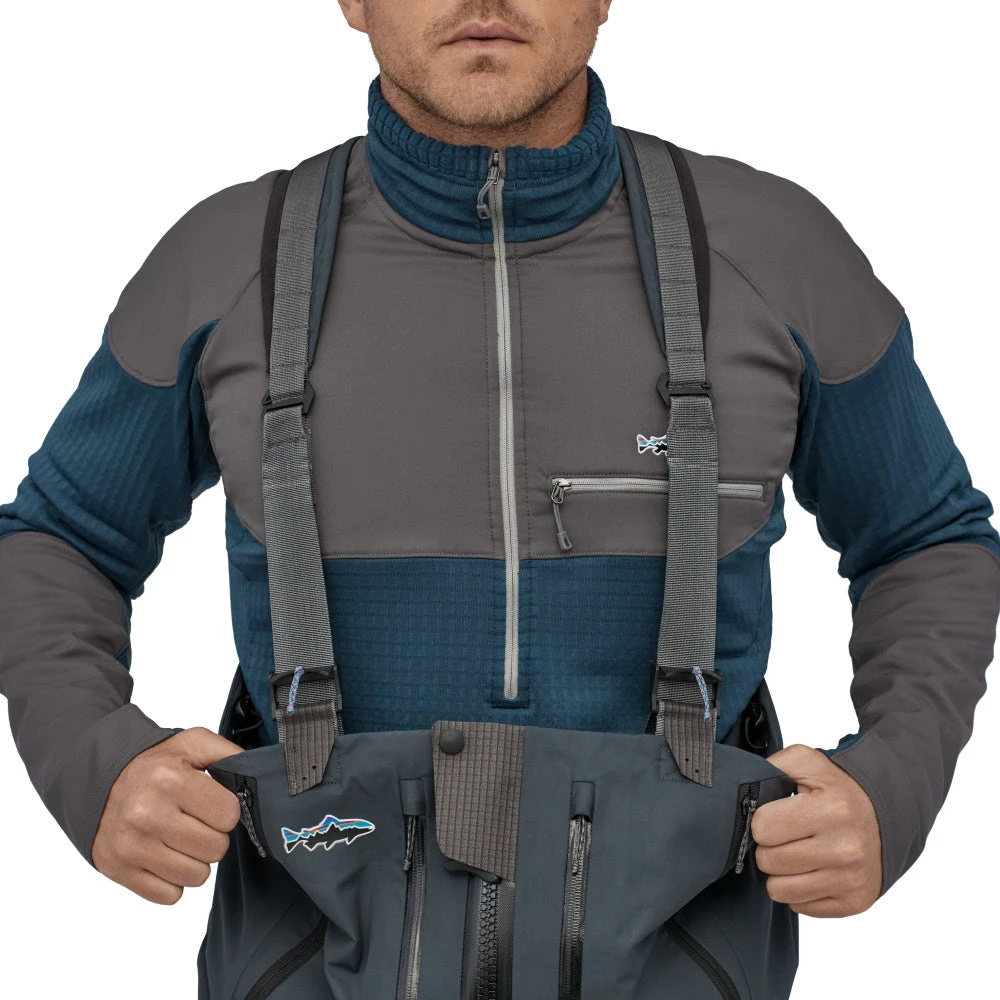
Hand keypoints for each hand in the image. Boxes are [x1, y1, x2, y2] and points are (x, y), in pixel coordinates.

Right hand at [92, 727, 243, 904]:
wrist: (98, 780)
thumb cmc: (154, 765)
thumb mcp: (191, 743)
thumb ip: (228, 753)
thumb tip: (261, 771)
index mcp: (170, 780)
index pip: (229, 816)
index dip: (225, 811)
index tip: (212, 804)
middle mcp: (147, 814)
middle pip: (215, 849)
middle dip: (213, 836)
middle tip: (196, 822)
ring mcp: (131, 846)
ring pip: (196, 877)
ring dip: (196, 860)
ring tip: (181, 838)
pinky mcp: (119, 870)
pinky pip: (170, 895)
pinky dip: (173, 880)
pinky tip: (164, 855)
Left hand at [751, 743, 881, 917]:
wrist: (886, 816)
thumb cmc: (838, 791)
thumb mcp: (808, 763)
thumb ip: (772, 767)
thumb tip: (744, 787)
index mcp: (830, 810)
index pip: (762, 828)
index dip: (763, 821)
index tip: (776, 816)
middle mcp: (844, 849)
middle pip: (768, 861)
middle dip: (769, 847)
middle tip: (786, 836)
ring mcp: (850, 880)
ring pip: (779, 890)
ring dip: (780, 872)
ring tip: (796, 853)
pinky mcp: (854, 902)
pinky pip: (800, 907)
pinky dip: (799, 890)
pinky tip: (812, 870)